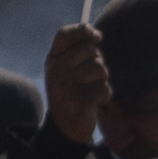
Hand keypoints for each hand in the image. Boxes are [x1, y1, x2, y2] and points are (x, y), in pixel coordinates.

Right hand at [44, 22, 112, 146]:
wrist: (65, 127)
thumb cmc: (72, 93)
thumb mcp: (68, 69)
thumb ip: (78, 51)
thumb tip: (97, 34)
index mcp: (52, 59)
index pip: (65, 34)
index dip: (84, 31)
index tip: (97, 38)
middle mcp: (55, 70)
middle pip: (91, 50)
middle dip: (98, 63)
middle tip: (90, 79)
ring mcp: (65, 85)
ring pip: (100, 69)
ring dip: (102, 81)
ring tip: (91, 91)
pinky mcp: (78, 100)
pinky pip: (105, 88)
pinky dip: (105, 96)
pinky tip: (95, 103)